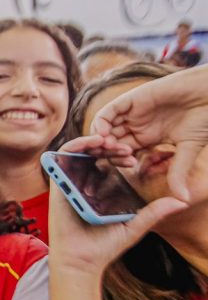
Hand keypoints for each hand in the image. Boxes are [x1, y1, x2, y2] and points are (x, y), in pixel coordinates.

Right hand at [48, 136, 186, 281]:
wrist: (82, 261)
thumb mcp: (136, 225)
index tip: (133, 158)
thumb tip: (182, 201)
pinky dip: (76, 144)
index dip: (120, 155)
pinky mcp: (57, 183)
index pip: (108, 163)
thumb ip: (155, 211)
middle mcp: (83, 184)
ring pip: (79, 151)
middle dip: (110, 145)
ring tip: (110, 141)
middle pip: (95, 154)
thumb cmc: (105, 246)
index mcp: (100, 190)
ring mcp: (69, 182)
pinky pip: (61, 157)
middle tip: (125, 148)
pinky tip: (94, 142)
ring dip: (94, 140)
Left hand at [91, 65, 207, 200]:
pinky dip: (101, 124)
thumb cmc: (205, 118)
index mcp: (146, 138)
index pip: (122, 153)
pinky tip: (104, 136)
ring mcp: (131, 113)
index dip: (118, 161)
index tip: (127, 167)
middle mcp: (136, 126)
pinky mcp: (131, 100)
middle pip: (110, 142)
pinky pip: (108, 112)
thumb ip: (178, 171)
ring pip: (105, 128)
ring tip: (105, 150)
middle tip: (105, 162)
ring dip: (101, 140)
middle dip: (105, 153)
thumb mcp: (188, 148)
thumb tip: (181, 199)